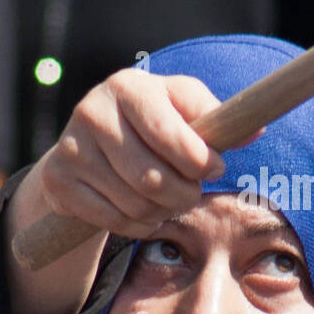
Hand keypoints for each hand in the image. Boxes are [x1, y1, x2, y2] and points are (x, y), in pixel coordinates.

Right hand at [36, 68, 224, 239]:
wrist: (84, 143)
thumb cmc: (147, 121)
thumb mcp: (179, 106)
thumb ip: (214, 117)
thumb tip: (255, 129)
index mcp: (128, 87)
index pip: (169, 134)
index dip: (199, 160)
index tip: (216, 169)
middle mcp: (92, 112)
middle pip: (151, 177)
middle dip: (184, 194)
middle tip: (193, 194)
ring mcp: (71, 148)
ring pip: (134, 203)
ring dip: (161, 212)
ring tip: (167, 203)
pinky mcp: (58, 180)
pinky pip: (112, 220)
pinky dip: (137, 226)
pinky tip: (144, 215)